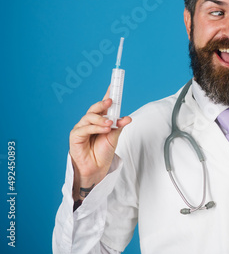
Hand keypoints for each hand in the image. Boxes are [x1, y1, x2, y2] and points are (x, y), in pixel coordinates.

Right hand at [69, 87, 131, 201]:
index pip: (104, 105)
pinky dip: (95, 127)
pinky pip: (85, 128)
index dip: (108, 94)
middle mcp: (90, 121)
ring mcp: (82, 127)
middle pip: (95, 108)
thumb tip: (127, 118)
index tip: (114, 84)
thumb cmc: (103, 152)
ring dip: (101, 119)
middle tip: (111, 101)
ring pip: (90, 117)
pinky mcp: (75, 136)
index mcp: (100, 119)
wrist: (96, 169)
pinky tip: (104, 129)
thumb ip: (119, 126)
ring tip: (109, 124)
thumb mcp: (114, 137)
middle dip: (103, 103)